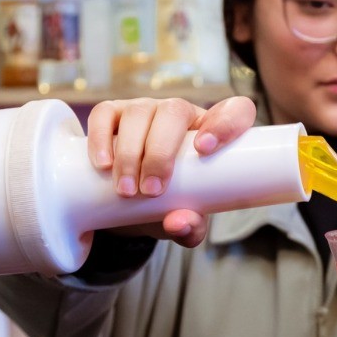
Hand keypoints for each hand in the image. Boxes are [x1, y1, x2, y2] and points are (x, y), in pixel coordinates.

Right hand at [83, 95, 257, 247]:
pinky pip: (105, 114)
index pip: (235, 111)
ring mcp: (145, 109)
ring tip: (126, 190)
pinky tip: (102, 164)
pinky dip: (101, 137)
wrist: (132, 199)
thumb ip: (190, 227)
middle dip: (160, 153)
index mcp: (212, 131)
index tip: (206, 150)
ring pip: (139, 113)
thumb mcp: (186, 217)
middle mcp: (180, 113)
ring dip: (131, 152)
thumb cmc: (171, 202)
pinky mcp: (113, 113)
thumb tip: (179, 223)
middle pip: (174, 112)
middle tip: (151, 191)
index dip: (226, 123)